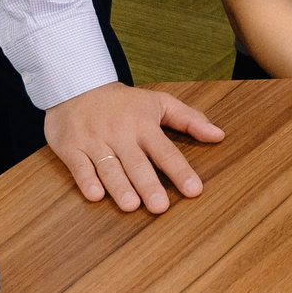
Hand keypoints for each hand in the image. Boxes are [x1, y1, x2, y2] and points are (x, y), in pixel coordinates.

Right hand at [45, 83, 225, 213]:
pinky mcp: (71, 147)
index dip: (181, 171)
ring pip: (109, 166)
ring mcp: (95, 141)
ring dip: (119, 186)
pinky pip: (79, 165)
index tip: (195, 190)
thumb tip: (219, 135)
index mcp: (144, 125)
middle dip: (149, 184)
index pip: (166, 151)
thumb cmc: (123, 102)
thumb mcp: (158, 102)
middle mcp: (121, 134)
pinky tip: (95, 194)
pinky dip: (86, 179)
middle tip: (160, 207)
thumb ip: (189, 119)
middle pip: (137, 163)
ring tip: (130, 205)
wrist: (77, 85)